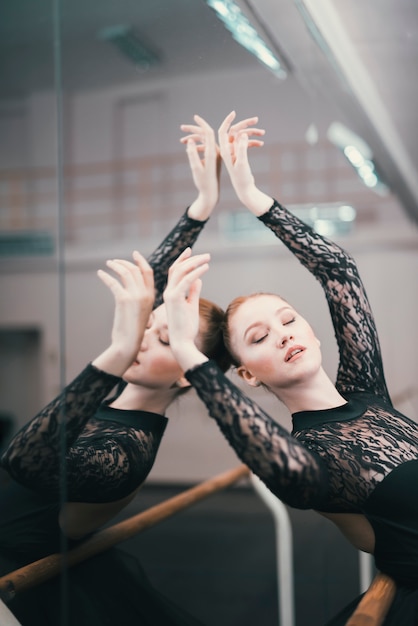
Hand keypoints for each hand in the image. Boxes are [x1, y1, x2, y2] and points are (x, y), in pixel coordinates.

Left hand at [93, 251, 154, 375]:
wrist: (128, 343)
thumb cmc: (132, 330)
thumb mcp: (140, 311)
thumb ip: (139, 298)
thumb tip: (129, 288)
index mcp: (151, 296)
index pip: (148, 272)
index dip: (141, 261)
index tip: (134, 254)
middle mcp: (145, 294)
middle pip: (135, 270)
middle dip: (124, 262)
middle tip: (114, 261)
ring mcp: (135, 296)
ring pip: (125, 273)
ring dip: (115, 266)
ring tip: (108, 264)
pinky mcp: (123, 299)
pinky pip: (113, 282)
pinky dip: (106, 276)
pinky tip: (100, 274)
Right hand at [163, 248, 209, 371]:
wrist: (182, 342)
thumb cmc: (187, 327)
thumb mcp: (192, 306)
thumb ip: (193, 292)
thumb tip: (198, 280)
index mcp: (171, 293)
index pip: (174, 272)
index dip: (182, 260)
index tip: (191, 251)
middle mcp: (168, 292)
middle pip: (176, 268)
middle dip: (190, 258)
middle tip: (206, 255)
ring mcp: (170, 295)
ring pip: (181, 271)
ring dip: (195, 263)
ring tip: (208, 259)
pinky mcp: (175, 299)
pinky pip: (186, 280)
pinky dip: (196, 272)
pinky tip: (206, 268)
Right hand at [180, 114, 219, 219]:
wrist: (211, 193)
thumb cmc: (203, 183)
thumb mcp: (195, 169)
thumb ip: (192, 154)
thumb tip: (190, 141)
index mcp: (213, 153)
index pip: (209, 132)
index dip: (202, 123)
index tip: (195, 116)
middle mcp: (215, 152)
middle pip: (205, 135)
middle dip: (194, 130)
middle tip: (182, 128)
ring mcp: (215, 155)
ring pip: (204, 141)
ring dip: (193, 139)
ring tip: (181, 140)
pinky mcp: (213, 159)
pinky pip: (204, 147)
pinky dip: (196, 146)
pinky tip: (188, 148)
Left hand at [218, 111, 272, 215]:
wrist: (244, 190)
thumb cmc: (242, 178)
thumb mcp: (242, 163)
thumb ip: (242, 148)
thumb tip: (243, 134)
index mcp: (225, 150)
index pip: (223, 131)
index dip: (227, 121)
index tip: (234, 112)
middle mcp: (228, 150)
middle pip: (234, 131)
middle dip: (245, 125)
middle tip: (257, 120)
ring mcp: (234, 152)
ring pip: (241, 137)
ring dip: (251, 133)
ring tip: (263, 133)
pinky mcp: (239, 155)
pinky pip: (245, 144)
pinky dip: (252, 142)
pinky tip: (261, 143)